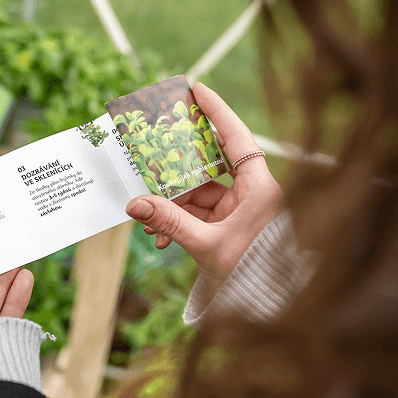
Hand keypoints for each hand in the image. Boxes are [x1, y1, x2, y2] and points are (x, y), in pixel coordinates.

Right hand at [125, 82, 281, 299]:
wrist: (262, 309)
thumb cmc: (249, 275)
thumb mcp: (207, 245)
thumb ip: (170, 222)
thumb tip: (135, 204)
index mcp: (260, 189)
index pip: (237, 138)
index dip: (217, 112)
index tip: (197, 88)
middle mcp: (251, 194)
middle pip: (210, 164)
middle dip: (177, 165)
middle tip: (154, 146)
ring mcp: (238, 211)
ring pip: (199, 193)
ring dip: (171, 204)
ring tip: (148, 215)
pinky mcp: (227, 227)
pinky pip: (198, 215)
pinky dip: (178, 222)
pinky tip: (158, 236)